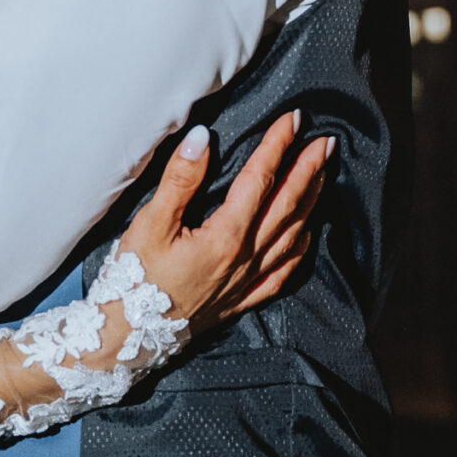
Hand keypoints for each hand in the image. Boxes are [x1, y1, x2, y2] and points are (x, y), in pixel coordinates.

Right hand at [118, 111, 329, 335]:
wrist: (129, 337)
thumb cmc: (135, 278)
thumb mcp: (149, 223)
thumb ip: (180, 179)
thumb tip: (204, 137)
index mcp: (225, 235)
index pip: (260, 179)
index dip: (278, 145)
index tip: (295, 119)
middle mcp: (245, 257)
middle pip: (287, 205)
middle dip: (308, 169)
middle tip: (327, 141)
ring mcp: (247, 280)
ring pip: (292, 234)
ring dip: (311, 201)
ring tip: (322, 175)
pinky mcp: (242, 298)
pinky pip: (284, 271)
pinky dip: (301, 249)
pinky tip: (307, 235)